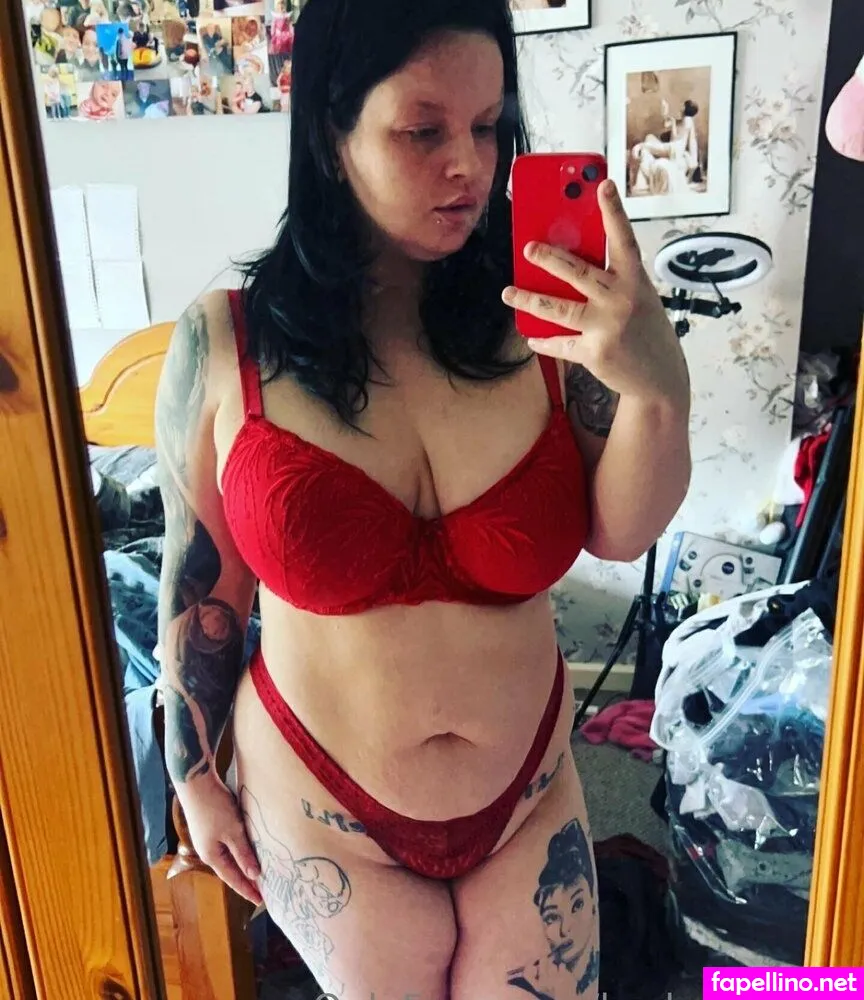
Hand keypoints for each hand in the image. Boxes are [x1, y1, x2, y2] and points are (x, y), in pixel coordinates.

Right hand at [175, 773, 262, 905]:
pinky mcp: (210, 826)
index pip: (233, 878)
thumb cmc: (214, 807)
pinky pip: (227, 844)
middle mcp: (208, 850)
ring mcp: (208, 838)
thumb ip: (243, 854)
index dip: (247, 889)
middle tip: (262, 889)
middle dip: (246, 879)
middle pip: (230, 870)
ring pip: (229, 857)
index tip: (260, 901)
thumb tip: (254, 875)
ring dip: (243, 864)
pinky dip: (239, 850)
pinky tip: (247, 848)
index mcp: (212, 856)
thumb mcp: (233, 832)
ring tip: (258, 871)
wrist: (196, 782)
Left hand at [502, 179, 688, 407]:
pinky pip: (561, 343)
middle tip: (528, 248)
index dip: (613, 211)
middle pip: (578, 272)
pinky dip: (544, 340)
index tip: (603, 184)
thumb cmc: (646, 332)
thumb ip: (612, 282)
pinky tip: (532, 337)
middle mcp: (622, 301)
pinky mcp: (594, 352)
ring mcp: (607, 327)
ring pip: (558, 309)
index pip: (623, 240)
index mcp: (636, 281)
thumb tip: (568, 267)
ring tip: (509, 292)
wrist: (660, 380)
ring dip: (529, 299)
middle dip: (549, 258)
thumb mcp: (638, 299)